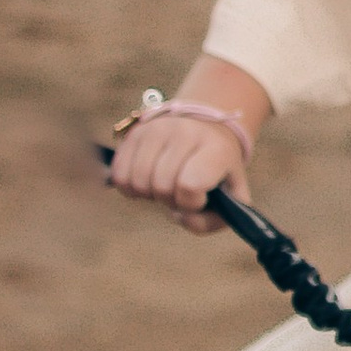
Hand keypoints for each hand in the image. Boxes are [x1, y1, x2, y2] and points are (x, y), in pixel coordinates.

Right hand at [108, 107, 250, 235]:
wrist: (206, 130)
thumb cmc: (217, 170)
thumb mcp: (231, 196)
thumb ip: (212, 220)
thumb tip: (184, 218)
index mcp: (216, 148)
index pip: (191, 185)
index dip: (191, 203)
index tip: (200, 198)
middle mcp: (186, 132)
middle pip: (162, 186)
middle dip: (170, 200)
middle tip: (180, 192)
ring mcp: (157, 130)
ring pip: (138, 182)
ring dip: (149, 194)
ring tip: (165, 184)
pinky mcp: (135, 133)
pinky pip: (120, 175)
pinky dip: (131, 187)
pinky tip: (148, 179)